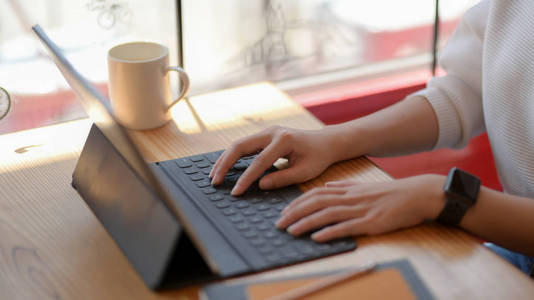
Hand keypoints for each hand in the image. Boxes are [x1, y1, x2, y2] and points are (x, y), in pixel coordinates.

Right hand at [209, 126, 343, 194]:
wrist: (325, 142)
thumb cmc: (318, 157)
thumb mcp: (305, 172)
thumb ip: (283, 179)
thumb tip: (260, 185)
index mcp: (283, 140)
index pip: (260, 161)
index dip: (246, 178)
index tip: (236, 192)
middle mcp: (272, 132)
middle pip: (240, 146)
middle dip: (225, 164)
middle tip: (215, 181)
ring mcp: (266, 132)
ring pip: (238, 144)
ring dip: (224, 159)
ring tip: (214, 176)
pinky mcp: (264, 136)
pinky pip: (243, 145)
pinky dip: (232, 156)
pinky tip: (224, 167)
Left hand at [276, 174, 446, 241]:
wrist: (417, 194)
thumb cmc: (391, 193)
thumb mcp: (364, 186)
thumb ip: (345, 185)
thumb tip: (327, 185)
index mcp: (348, 189)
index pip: (316, 193)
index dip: (297, 202)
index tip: (283, 211)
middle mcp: (350, 197)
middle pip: (316, 202)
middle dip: (295, 212)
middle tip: (279, 223)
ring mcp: (361, 209)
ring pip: (327, 214)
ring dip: (306, 222)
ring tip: (291, 231)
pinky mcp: (372, 222)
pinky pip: (347, 227)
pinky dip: (330, 232)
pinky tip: (317, 237)